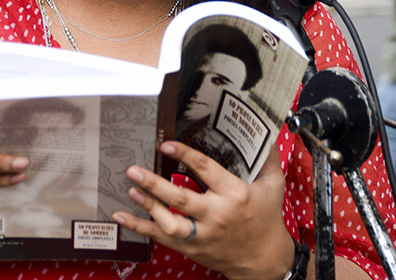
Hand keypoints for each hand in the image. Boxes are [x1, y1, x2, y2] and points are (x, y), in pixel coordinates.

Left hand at [112, 141, 293, 279]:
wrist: (265, 260)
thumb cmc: (267, 220)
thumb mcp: (273, 187)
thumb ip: (268, 160)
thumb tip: (268, 135)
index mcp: (234, 194)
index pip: (205, 170)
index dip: (184, 155)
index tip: (167, 145)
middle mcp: (217, 214)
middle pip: (181, 198)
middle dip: (155, 184)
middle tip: (134, 170)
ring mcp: (203, 233)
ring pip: (170, 222)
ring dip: (148, 206)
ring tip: (131, 190)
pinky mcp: (193, 248)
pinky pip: (163, 238)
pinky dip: (141, 228)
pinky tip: (123, 216)